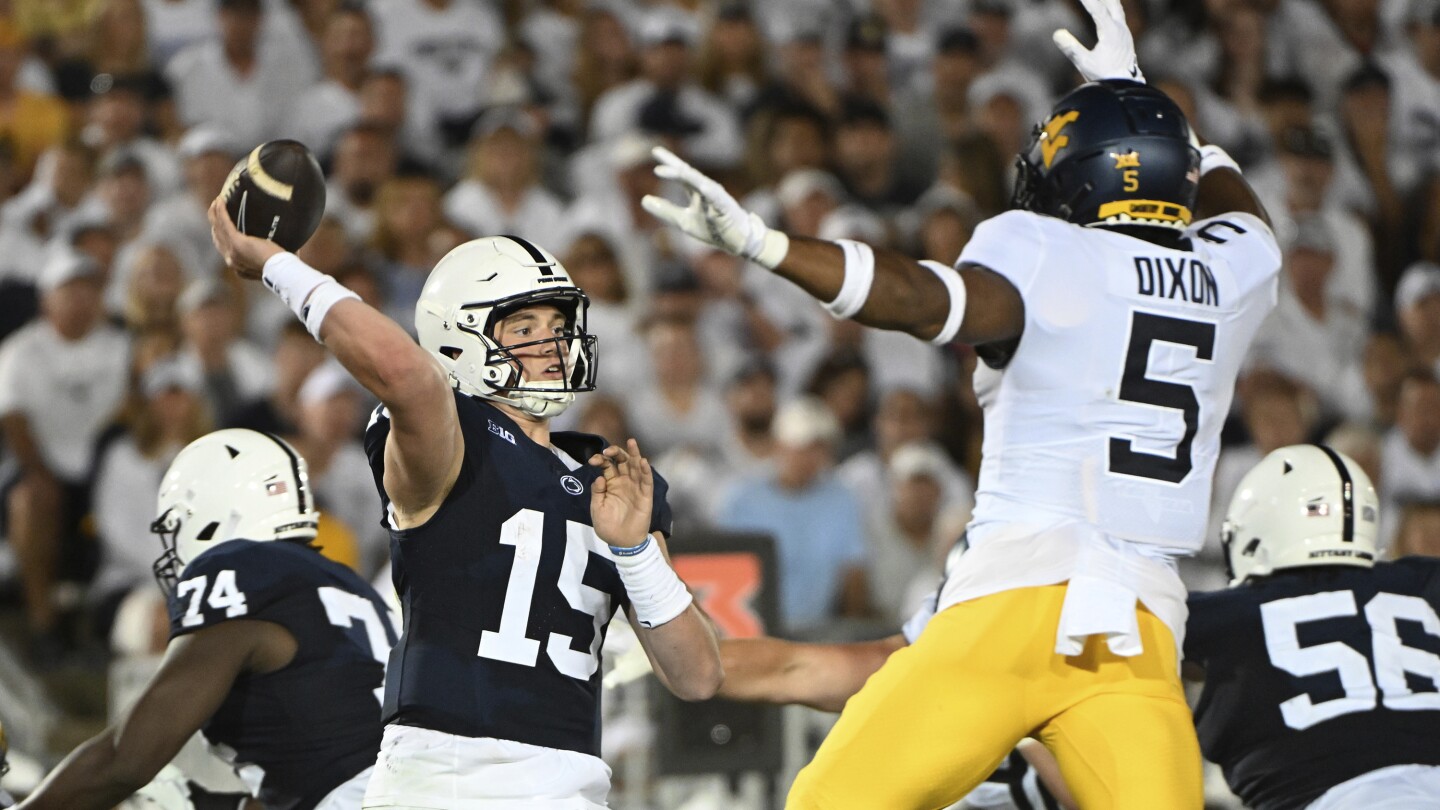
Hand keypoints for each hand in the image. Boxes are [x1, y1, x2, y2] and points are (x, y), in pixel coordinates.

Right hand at [207, 197, 283, 279]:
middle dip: (215, 224)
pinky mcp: (236, 242)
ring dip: (215, 214)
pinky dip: (221, 211)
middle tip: (215, 212)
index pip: (226, 249)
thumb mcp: (274, 262)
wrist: (282, 272)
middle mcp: (232, 260)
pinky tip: (220, 200)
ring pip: (218, 229)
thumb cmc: (285, 267)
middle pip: (218, 238)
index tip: (221, 226)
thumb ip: (273, 255)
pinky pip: (225, 223)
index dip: (221, 236)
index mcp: (240, 267)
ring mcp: (232, 251)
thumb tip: (291, 245)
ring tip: (216, 203)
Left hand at [588, 439, 654, 548]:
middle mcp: (624, 482)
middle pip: (622, 461)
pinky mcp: (645, 496)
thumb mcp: (597, 509)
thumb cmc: (608, 526)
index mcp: (611, 483)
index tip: (593, 460)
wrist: (621, 542)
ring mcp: (635, 487)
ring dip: (634, 454)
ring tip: (631, 442)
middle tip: (608, 450)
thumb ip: (597, 492)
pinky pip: (646, 481)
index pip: (607, 465)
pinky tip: (643, 462)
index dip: (600, 459)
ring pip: (636, 466)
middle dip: (616, 452)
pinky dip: (645, 471)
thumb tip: (599, 477)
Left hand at [642, 147, 788, 267]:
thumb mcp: (683, 221)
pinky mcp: (726, 207)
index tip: (655, 151)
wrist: (738, 242)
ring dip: (682, 175)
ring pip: (698, 181)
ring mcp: (716, 196)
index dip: (669, 162)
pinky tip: (699, 184)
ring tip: (665, 169)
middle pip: (688, 173)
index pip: (681, 174)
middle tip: (656, 155)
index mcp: (696, 192)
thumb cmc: (713, 230)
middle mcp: (706, 189)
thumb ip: (666, 210)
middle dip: (672, 165)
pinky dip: (708, 190)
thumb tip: (643, 200)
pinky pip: (716, 196)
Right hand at [1053, 0, 1144, 83]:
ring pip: (1116, 8)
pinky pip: (1118, 15)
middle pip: (1110, 3)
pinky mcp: (1125, 37)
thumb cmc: (1105, 76)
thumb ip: (1071, 48)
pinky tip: (1107, 8)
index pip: (1097, 10)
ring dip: (1107, 0)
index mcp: (1111, 32)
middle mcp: (1120, 28)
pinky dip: (1111, 7)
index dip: (1087, 0)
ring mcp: (1124, 32)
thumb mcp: (1085, 64)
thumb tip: (1057, 34)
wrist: (1126, 87)